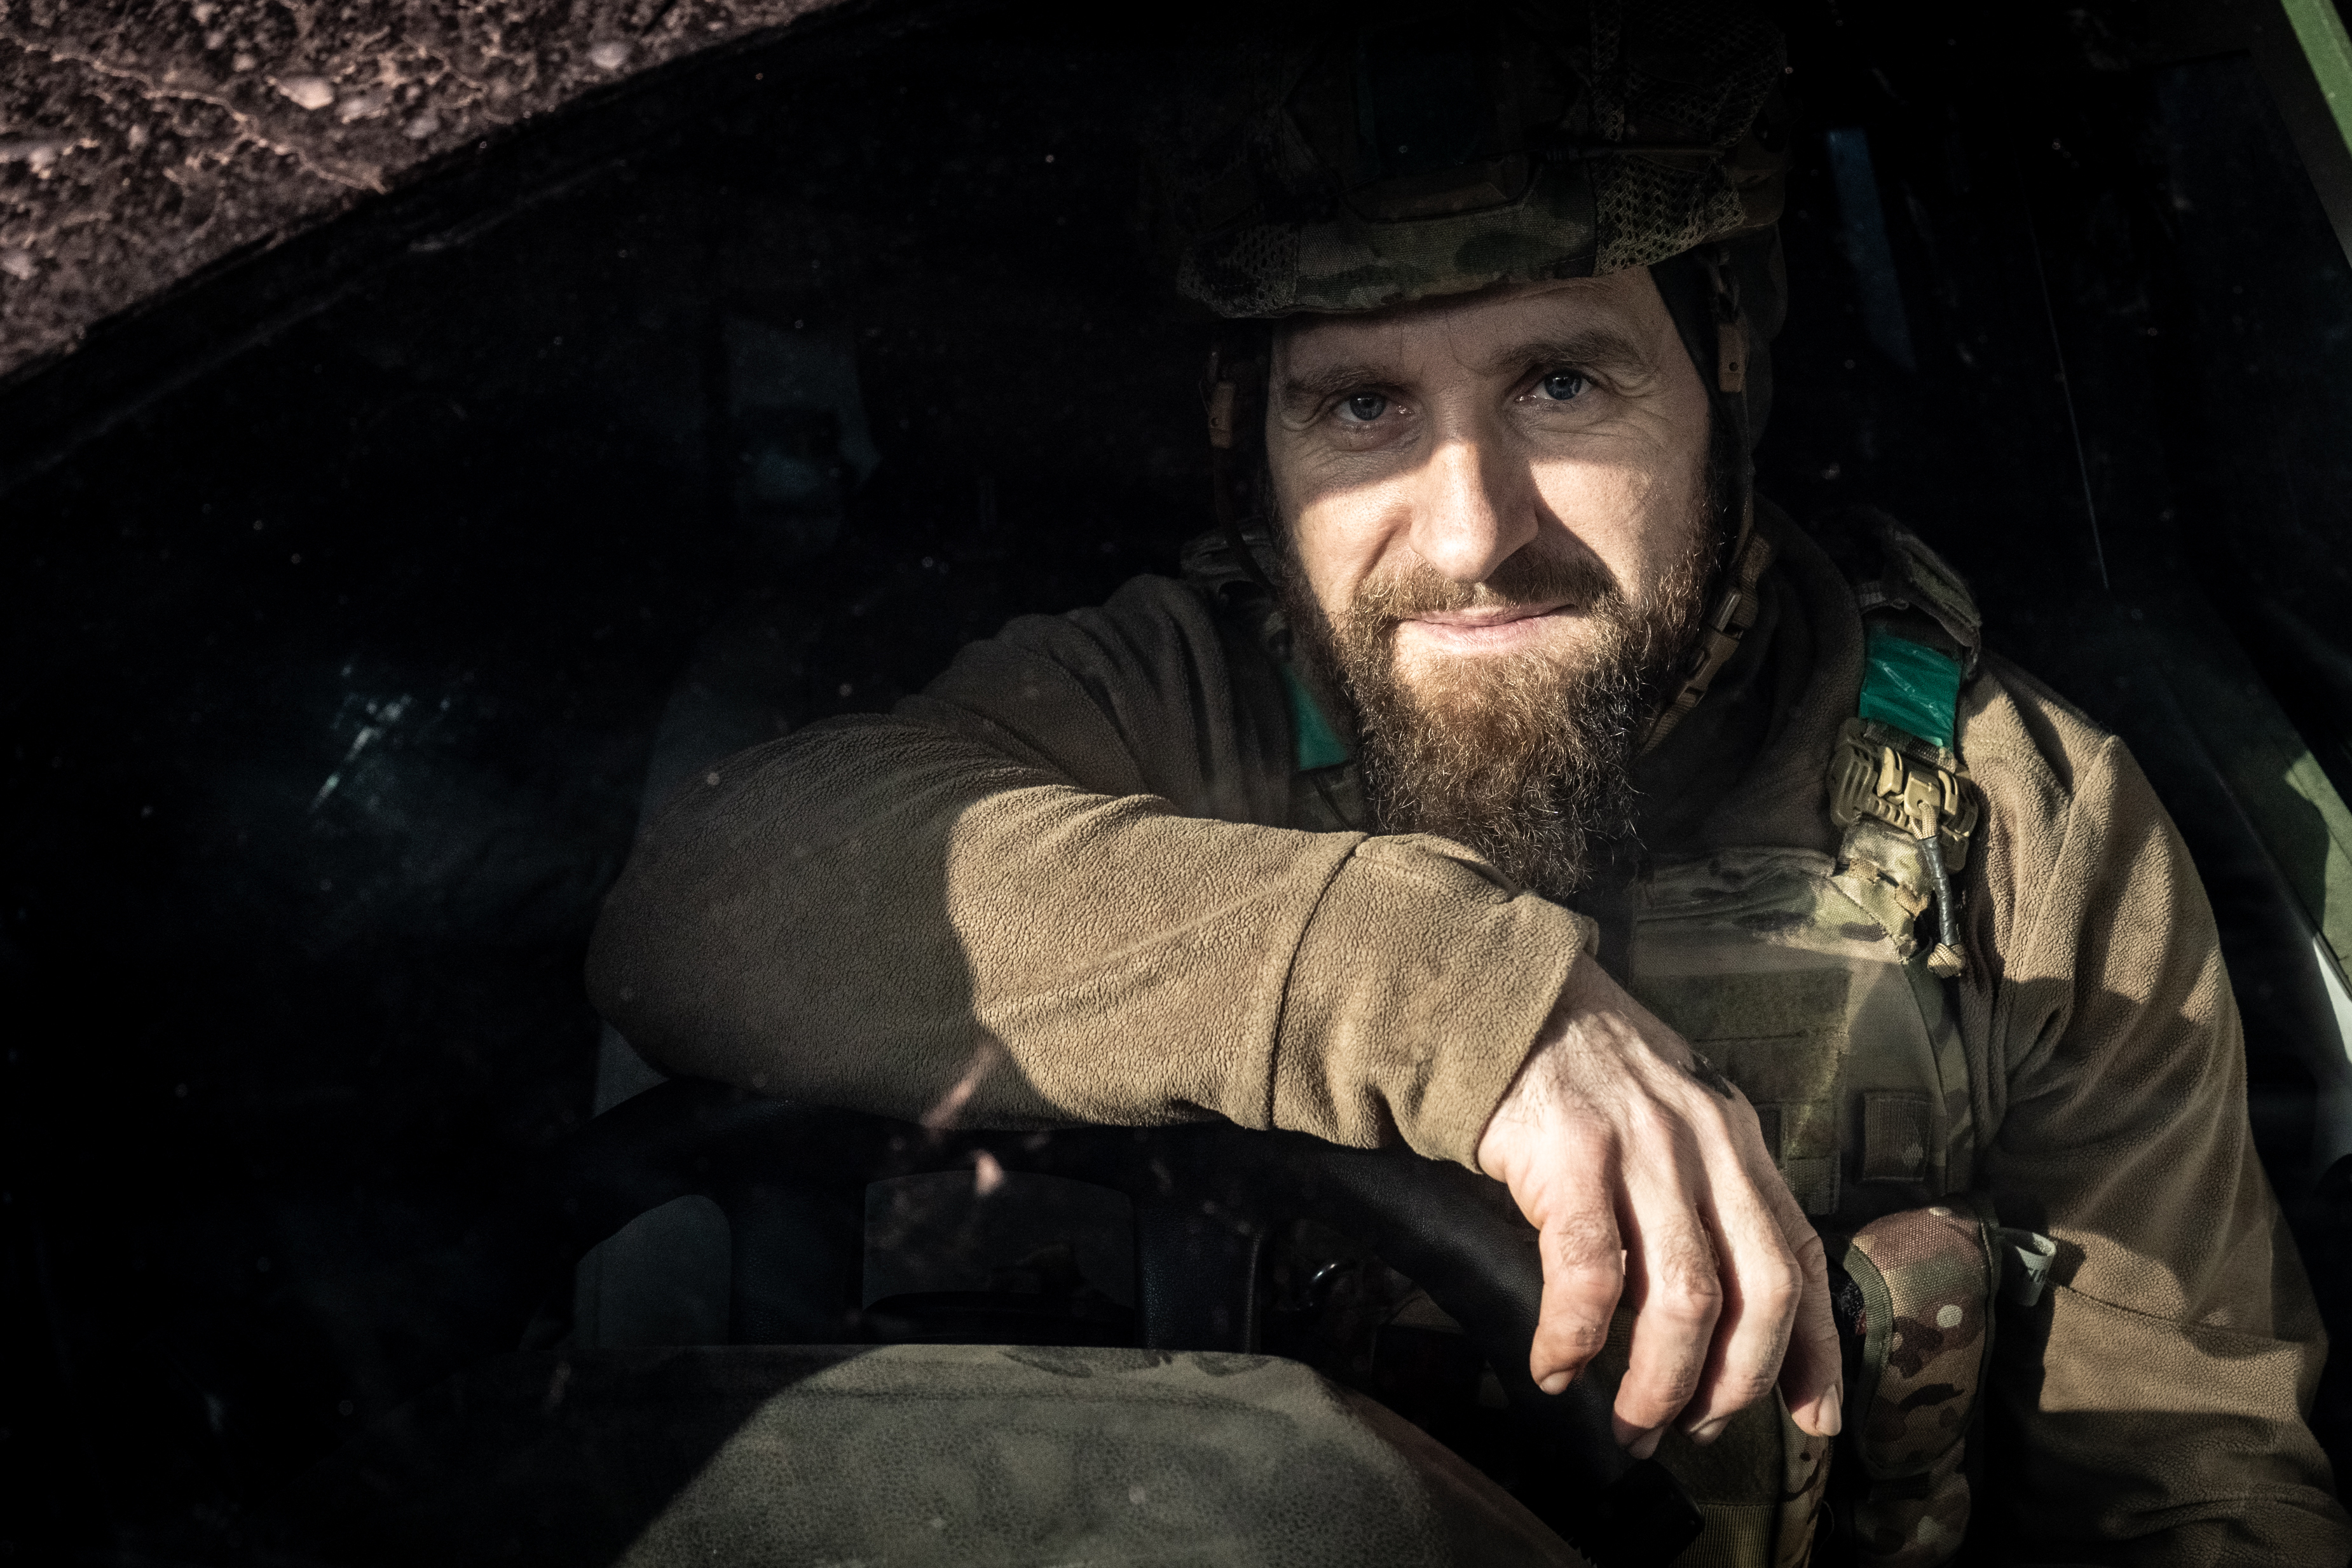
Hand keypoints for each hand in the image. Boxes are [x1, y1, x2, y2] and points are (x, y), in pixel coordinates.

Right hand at [1475, 954, 1841, 1454]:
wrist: (1505, 999)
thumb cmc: (1581, 1072)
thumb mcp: (1674, 1117)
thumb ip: (1704, 1192)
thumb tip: (1710, 1306)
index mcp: (1739, 1141)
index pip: (1802, 1256)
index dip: (1816, 1349)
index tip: (1815, 1419)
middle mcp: (1709, 1145)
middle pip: (1760, 1291)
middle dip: (1735, 1383)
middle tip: (1695, 1431)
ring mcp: (1645, 1149)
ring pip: (1685, 1298)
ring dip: (1660, 1381)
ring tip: (1629, 1423)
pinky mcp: (1574, 1156)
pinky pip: (1591, 1276)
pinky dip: (1576, 1339)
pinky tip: (1554, 1368)